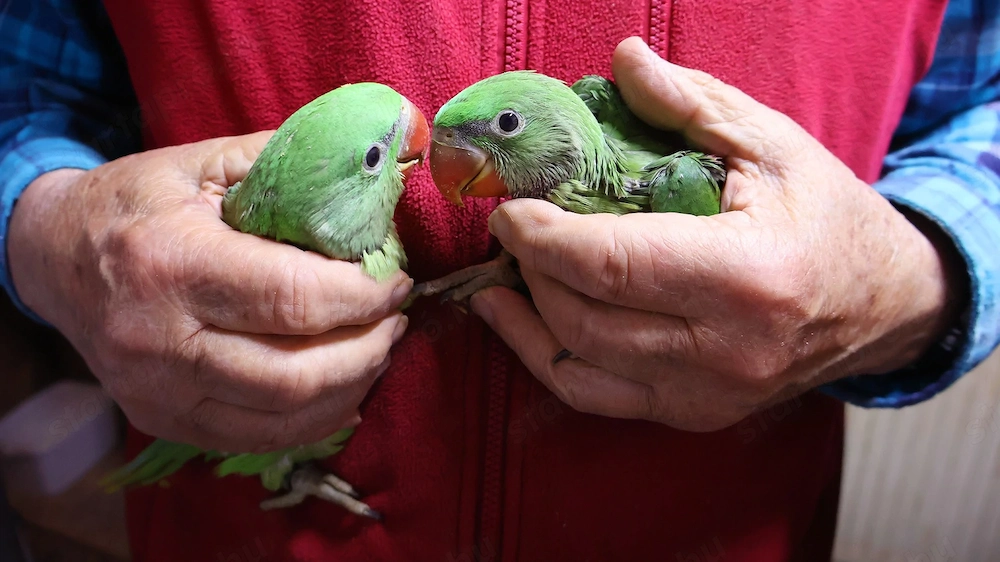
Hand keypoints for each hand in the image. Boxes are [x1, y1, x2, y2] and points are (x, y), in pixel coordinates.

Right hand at [8, 133, 411, 451]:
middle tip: (396, 321)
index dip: (362, 297)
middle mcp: (160, 340)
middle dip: (367, 350)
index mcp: (171, 264)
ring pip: (282, 418)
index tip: (397, 282)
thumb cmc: (139, 202)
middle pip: (294, 374)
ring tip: (378, 350)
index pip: (292, 299)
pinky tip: (345, 392)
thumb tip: (373, 185)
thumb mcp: (205, 162)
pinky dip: (314, 420)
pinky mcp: (163, 421)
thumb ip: (288, 169)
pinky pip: (257, 439)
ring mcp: (157, 392)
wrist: (55, 257)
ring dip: (350, 388)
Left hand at [469, 37, 965, 430]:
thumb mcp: (771, 145)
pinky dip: (550, 358)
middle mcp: (724, 351)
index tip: (508, 207)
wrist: (884, 305)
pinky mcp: (694, 413)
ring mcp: (707, 394)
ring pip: (577, 367)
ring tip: (500, 275)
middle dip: (531, 270)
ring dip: (525, 319)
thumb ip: (692, 103)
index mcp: (746, 277)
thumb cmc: (828, 216)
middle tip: (510, 228)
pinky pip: (597, 396)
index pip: (610, 264)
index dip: (541, 236)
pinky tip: (525, 322)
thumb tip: (621, 59)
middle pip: (583, 318)